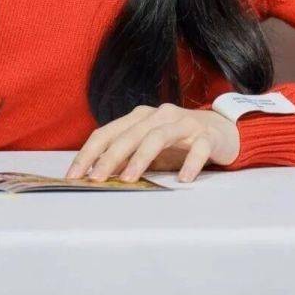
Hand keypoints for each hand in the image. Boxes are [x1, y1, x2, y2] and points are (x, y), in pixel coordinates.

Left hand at [64, 103, 239, 183]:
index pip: (107, 132)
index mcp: (139, 118)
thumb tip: (96, 178)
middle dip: (109, 157)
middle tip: (95, 179)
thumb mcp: (148, 148)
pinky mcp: (206, 135)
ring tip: (128, 179)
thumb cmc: (178, 142)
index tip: (73, 174)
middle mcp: (158, 115)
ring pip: (158, 136)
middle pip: (129, 134)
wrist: (220, 130)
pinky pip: (198, 148)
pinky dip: (190, 163)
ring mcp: (183, 124)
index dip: (88, 153)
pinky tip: (183, 179)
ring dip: (140, 158)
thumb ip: (126, 158)